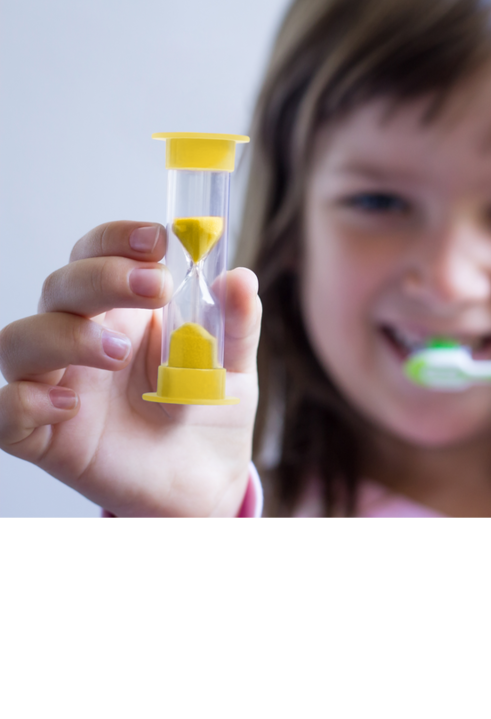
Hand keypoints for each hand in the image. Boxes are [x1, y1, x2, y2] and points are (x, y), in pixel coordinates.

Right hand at [0, 221, 261, 516]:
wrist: (205, 479)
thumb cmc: (206, 412)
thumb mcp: (233, 366)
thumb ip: (235, 324)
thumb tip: (240, 279)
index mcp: (123, 309)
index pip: (99, 254)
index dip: (117, 239)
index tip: (157, 239)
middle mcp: (81, 337)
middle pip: (61, 285)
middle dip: (104, 277)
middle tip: (156, 288)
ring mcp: (59, 383)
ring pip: (20, 340)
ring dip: (66, 336)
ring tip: (118, 354)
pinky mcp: (45, 435)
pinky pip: (5, 412)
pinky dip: (25, 402)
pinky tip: (69, 404)